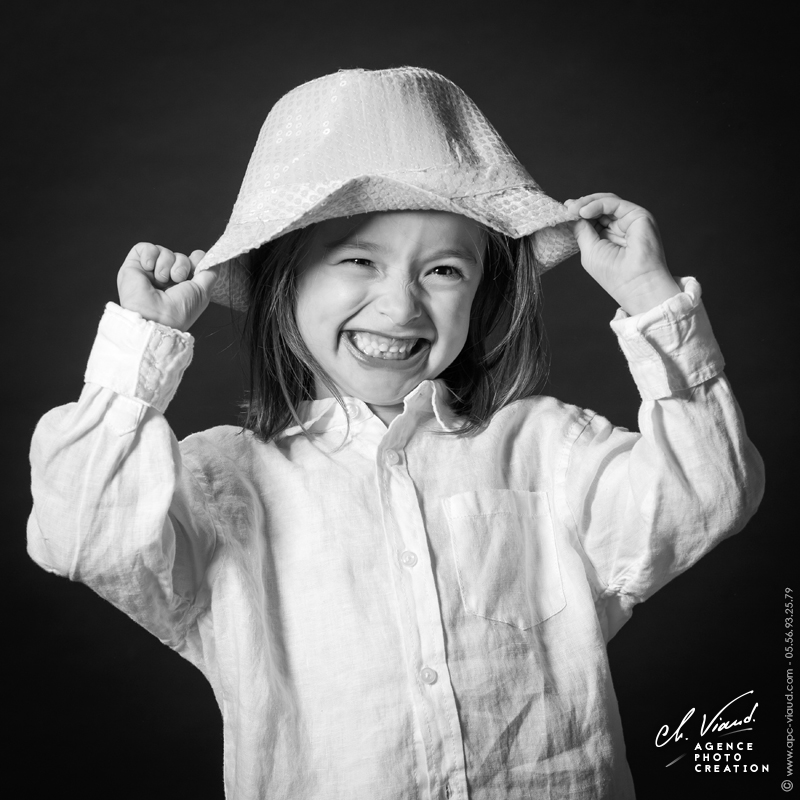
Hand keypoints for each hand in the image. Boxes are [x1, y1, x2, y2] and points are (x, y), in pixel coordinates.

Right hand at [117, 243, 218, 330]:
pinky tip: (149, 268)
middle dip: (182, 265)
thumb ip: (209, 273)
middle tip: (177, 279)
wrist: (154, 317)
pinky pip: (146, 248)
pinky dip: (150, 255)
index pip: (190, 263)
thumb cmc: (178, 310)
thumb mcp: (202, 292)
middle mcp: (166, 279)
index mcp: (181, 286)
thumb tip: (205, 257)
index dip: (194, 262)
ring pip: (164, 251)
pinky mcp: (134, 266)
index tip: (196, 267)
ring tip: (161, 280)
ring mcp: (149, 272)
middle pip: (179, 256)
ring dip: (166, 264)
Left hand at [565, 193, 681, 315]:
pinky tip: (584, 211)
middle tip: (567, 208)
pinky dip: (597, 204)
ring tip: (573, 209)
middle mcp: (620, 227)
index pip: (592, 218)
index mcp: (609, 237)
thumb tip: (573, 215)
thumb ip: (582, 231)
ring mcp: (629, 220)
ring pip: (607, 202)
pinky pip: (614, 203)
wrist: (637, 284)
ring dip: (587, 203)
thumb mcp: (590, 250)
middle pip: (599, 207)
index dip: (578, 213)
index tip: (564, 210)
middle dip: (581, 205)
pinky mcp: (638, 215)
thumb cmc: (614, 275)